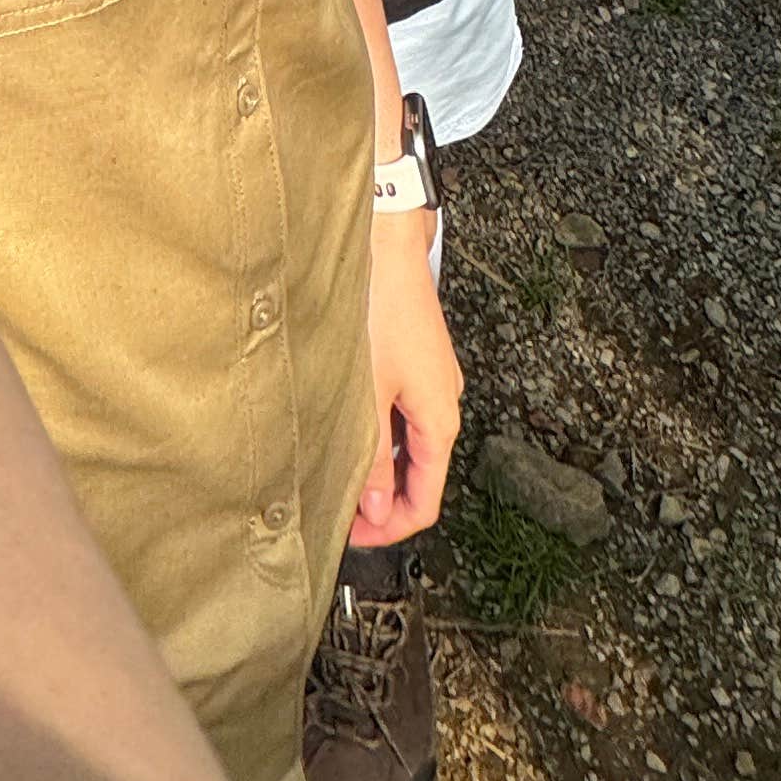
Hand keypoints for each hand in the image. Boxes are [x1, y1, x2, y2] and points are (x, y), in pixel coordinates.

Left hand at [347, 213, 458, 546]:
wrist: (388, 244)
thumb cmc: (382, 308)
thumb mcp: (369, 393)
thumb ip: (372, 454)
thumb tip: (374, 506)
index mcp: (439, 420)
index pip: (425, 501)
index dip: (389, 529)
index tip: (353, 536)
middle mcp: (443, 404)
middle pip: (419, 477)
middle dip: (381, 501)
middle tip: (339, 509)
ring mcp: (430, 381)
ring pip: (409, 445)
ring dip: (378, 466)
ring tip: (336, 470)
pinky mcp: (415, 361)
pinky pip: (403, 416)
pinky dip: (379, 434)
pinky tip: (348, 427)